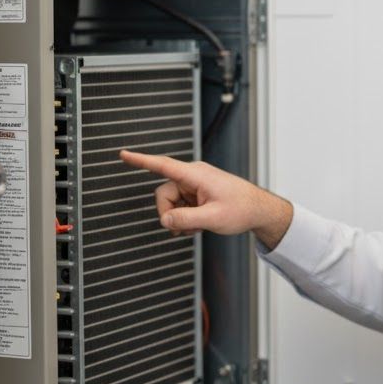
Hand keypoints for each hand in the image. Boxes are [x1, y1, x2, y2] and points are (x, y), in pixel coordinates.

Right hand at [119, 150, 292, 246]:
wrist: (259, 211)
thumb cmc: (242, 209)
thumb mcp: (212, 218)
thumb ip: (186, 220)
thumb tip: (165, 220)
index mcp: (196, 175)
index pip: (163, 165)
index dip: (141, 160)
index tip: (123, 154)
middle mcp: (193, 177)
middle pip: (164, 194)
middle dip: (170, 214)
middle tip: (184, 229)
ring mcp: (195, 185)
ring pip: (172, 203)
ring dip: (180, 218)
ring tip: (198, 227)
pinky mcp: (197, 194)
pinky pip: (181, 206)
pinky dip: (186, 218)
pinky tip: (200, 224)